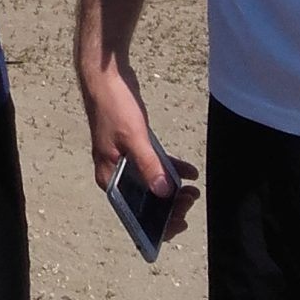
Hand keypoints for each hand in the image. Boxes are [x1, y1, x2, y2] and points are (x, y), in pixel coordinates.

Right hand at [77, 50, 197, 237]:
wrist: (106, 76)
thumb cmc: (113, 107)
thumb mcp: (133, 138)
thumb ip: (149, 166)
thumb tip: (164, 194)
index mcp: (110, 178)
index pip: (133, 213)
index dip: (157, 222)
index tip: (180, 220)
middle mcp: (116, 173)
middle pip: (144, 200)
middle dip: (169, 205)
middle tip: (191, 199)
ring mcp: (126, 160)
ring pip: (152, 183)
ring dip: (173, 189)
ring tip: (193, 190)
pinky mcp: (134, 146)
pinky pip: (154, 164)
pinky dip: (170, 169)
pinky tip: (189, 171)